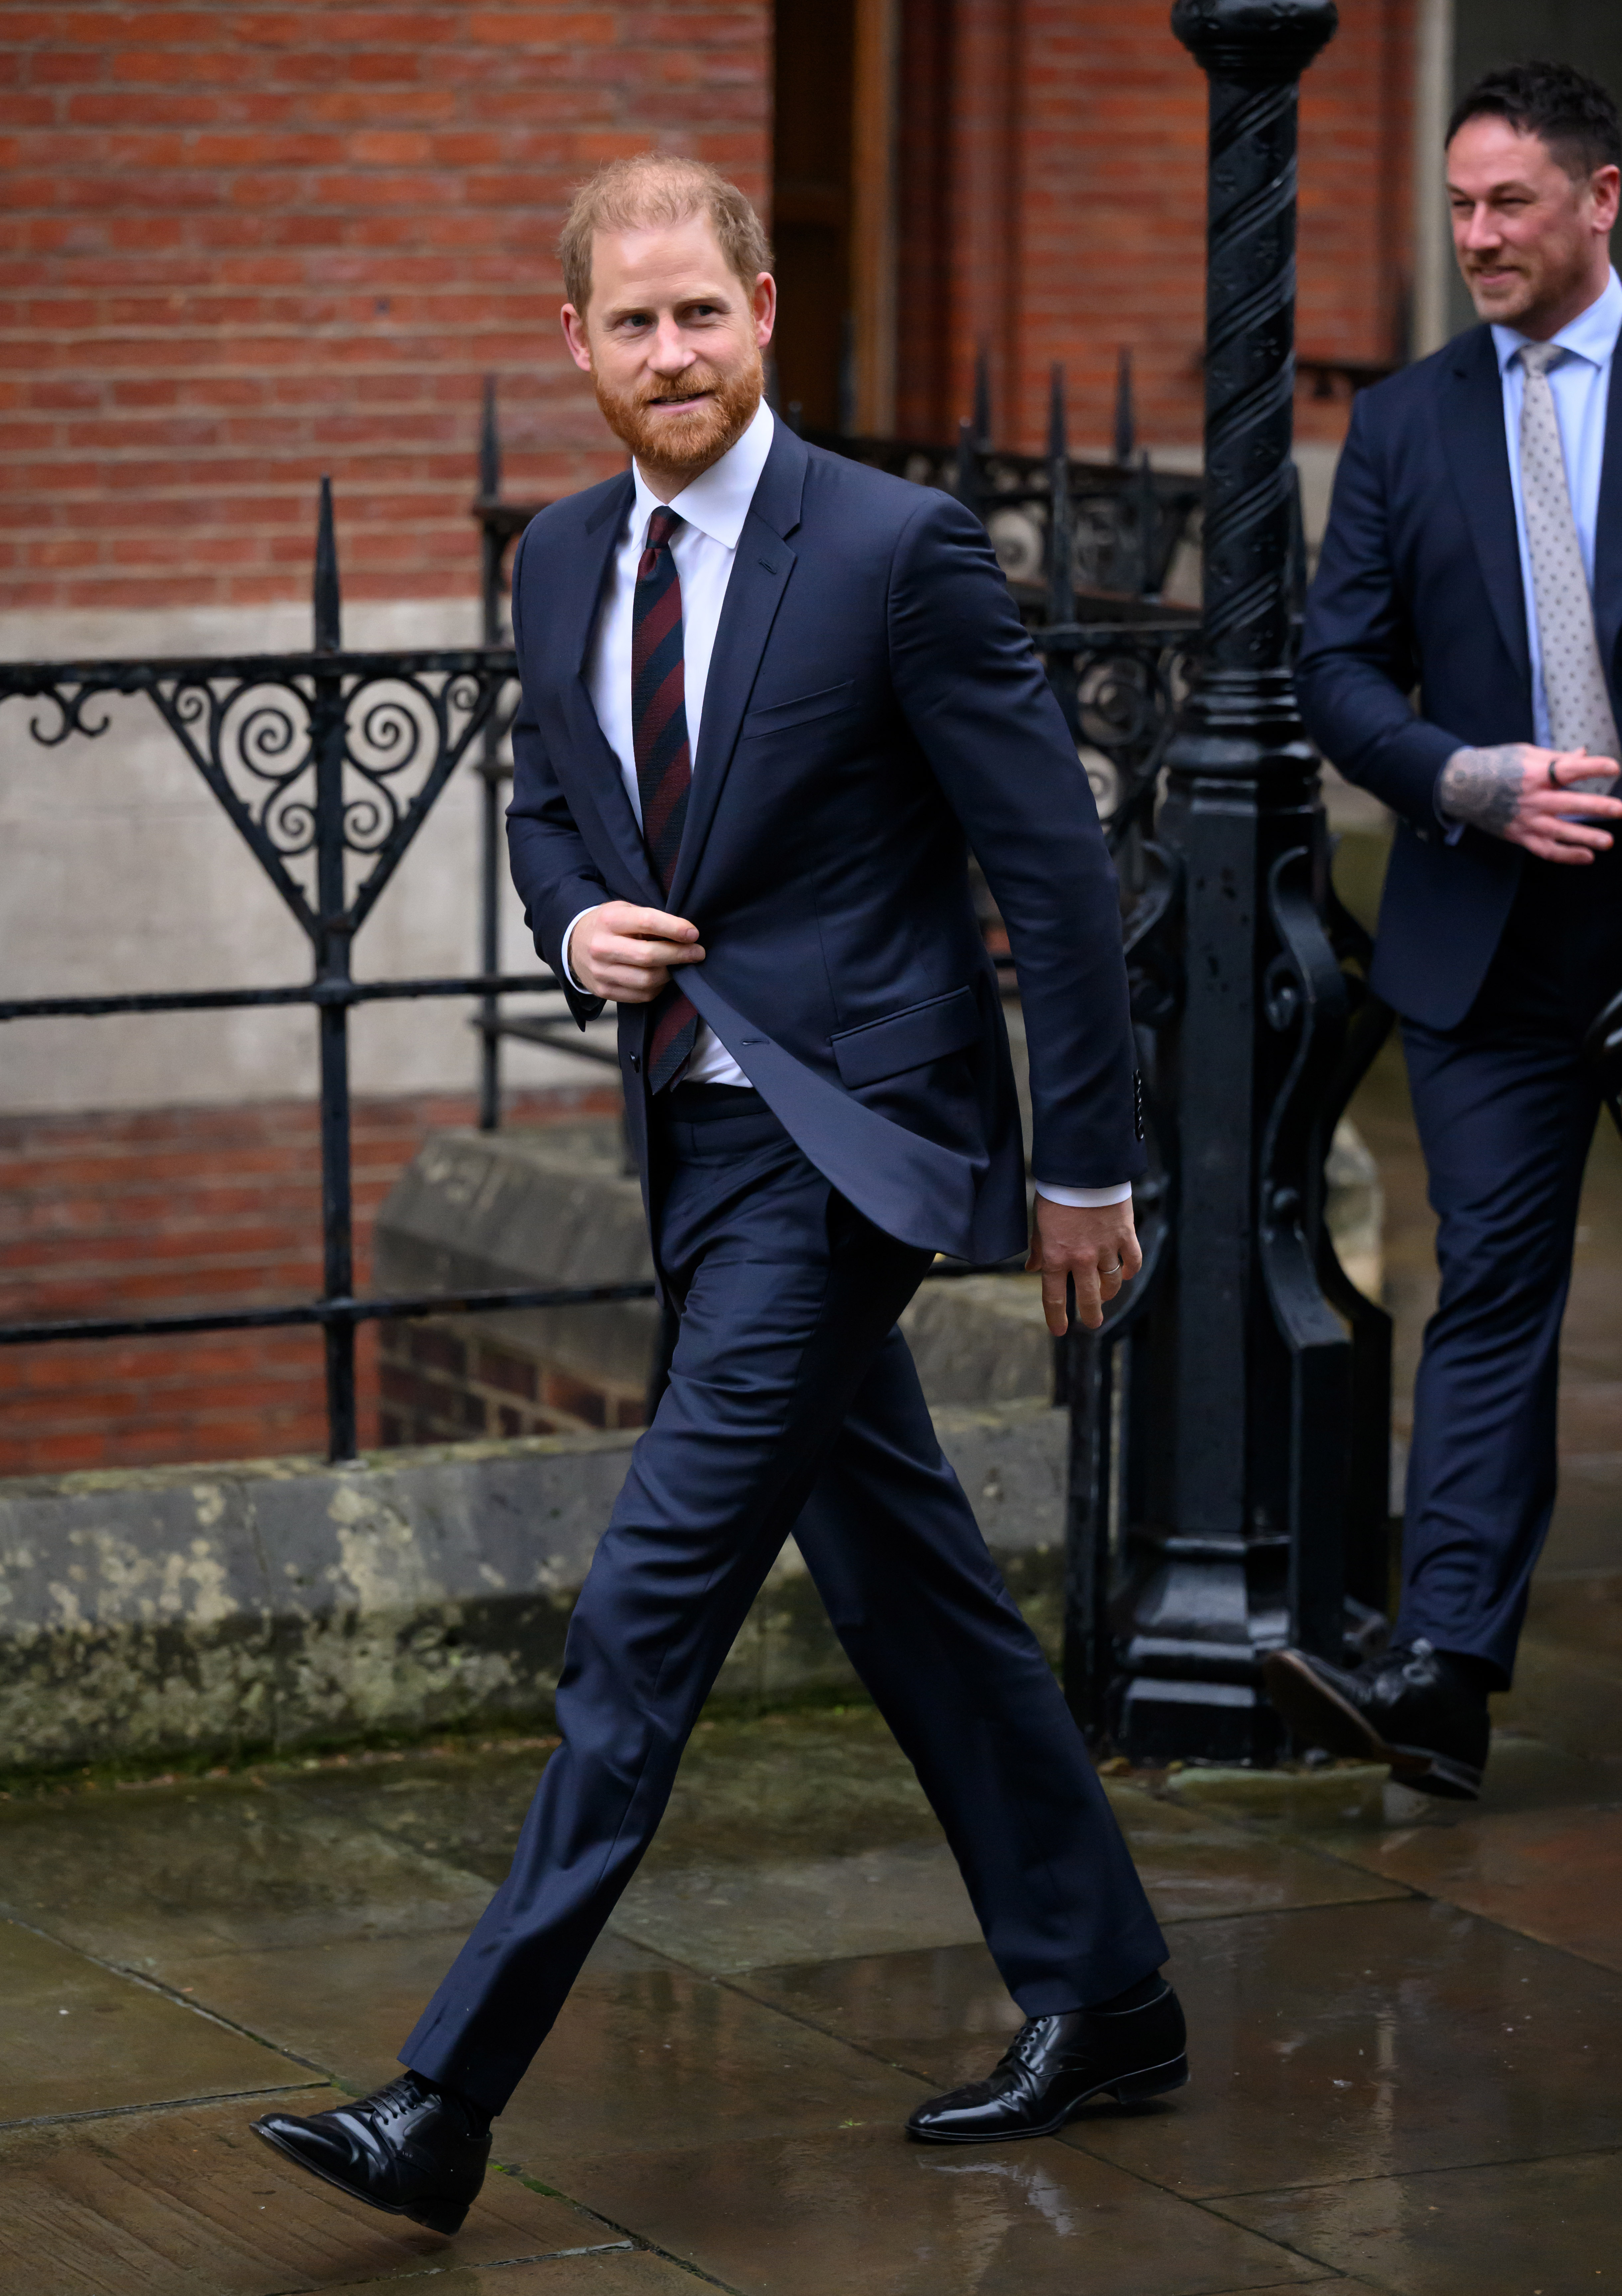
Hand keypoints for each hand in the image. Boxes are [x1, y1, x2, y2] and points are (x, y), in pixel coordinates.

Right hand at [567, 902, 704, 1002]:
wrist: (573, 944)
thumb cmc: (608, 925)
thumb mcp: (624, 911)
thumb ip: (650, 919)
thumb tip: (685, 935)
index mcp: (609, 920)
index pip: (647, 922)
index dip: (675, 928)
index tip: (693, 933)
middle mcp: (601, 947)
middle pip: (649, 956)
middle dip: (679, 955)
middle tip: (697, 952)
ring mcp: (601, 972)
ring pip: (647, 980)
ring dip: (671, 973)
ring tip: (680, 965)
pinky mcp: (603, 990)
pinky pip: (641, 995)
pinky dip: (658, 987)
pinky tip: (662, 977)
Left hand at [1027, 1196, 1140, 1334]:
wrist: (1084, 1169)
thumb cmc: (1057, 1194)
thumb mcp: (1039, 1223)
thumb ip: (1039, 1248)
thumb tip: (1033, 1267)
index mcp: (1056, 1257)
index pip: (1055, 1297)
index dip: (1057, 1317)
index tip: (1060, 1330)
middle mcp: (1082, 1259)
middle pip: (1090, 1298)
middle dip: (1091, 1315)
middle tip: (1093, 1322)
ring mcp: (1106, 1249)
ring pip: (1112, 1282)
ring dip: (1109, 1292)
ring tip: (1106, 1294)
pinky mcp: (1125, 1235)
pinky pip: (1132, 1261)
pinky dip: (1130, 1270)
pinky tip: (1127, 1273)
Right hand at [1438, 744, 1621, 862]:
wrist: (1461, 787)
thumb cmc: (1496, 765)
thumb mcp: (1526, 754)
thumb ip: (1557, 758)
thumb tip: (1584, 754)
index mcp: (1535, 773)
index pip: (1569, 770)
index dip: (1593, 768)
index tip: (1615, 768)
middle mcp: (1533, 799)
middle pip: (1570, 804)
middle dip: (1598, 807)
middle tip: (1621, 810)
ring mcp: (1526, 820)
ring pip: (1560, 832)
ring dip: (1586, 837)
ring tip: (1608, 842)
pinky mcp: (1520, 835)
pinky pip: (1546, 850)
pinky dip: (1567, 855)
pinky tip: (1587, 857)